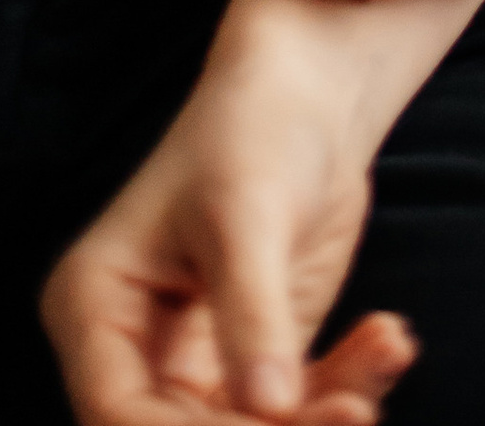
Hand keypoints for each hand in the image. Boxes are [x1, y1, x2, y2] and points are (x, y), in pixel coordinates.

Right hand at [40, 6, 413, 425]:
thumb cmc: (253, 126)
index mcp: (96, 305)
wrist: (310, 92)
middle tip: (347, 412)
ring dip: (319, 419)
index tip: (266, 420)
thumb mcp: (247, 214)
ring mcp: (200, 360)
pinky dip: (349, 389)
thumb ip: (252, 313)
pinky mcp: (261, 361)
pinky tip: (389, 341)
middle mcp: (136, 347)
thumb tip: (270, 407)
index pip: (115, 413)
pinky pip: (299, 409)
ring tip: (375, 375)